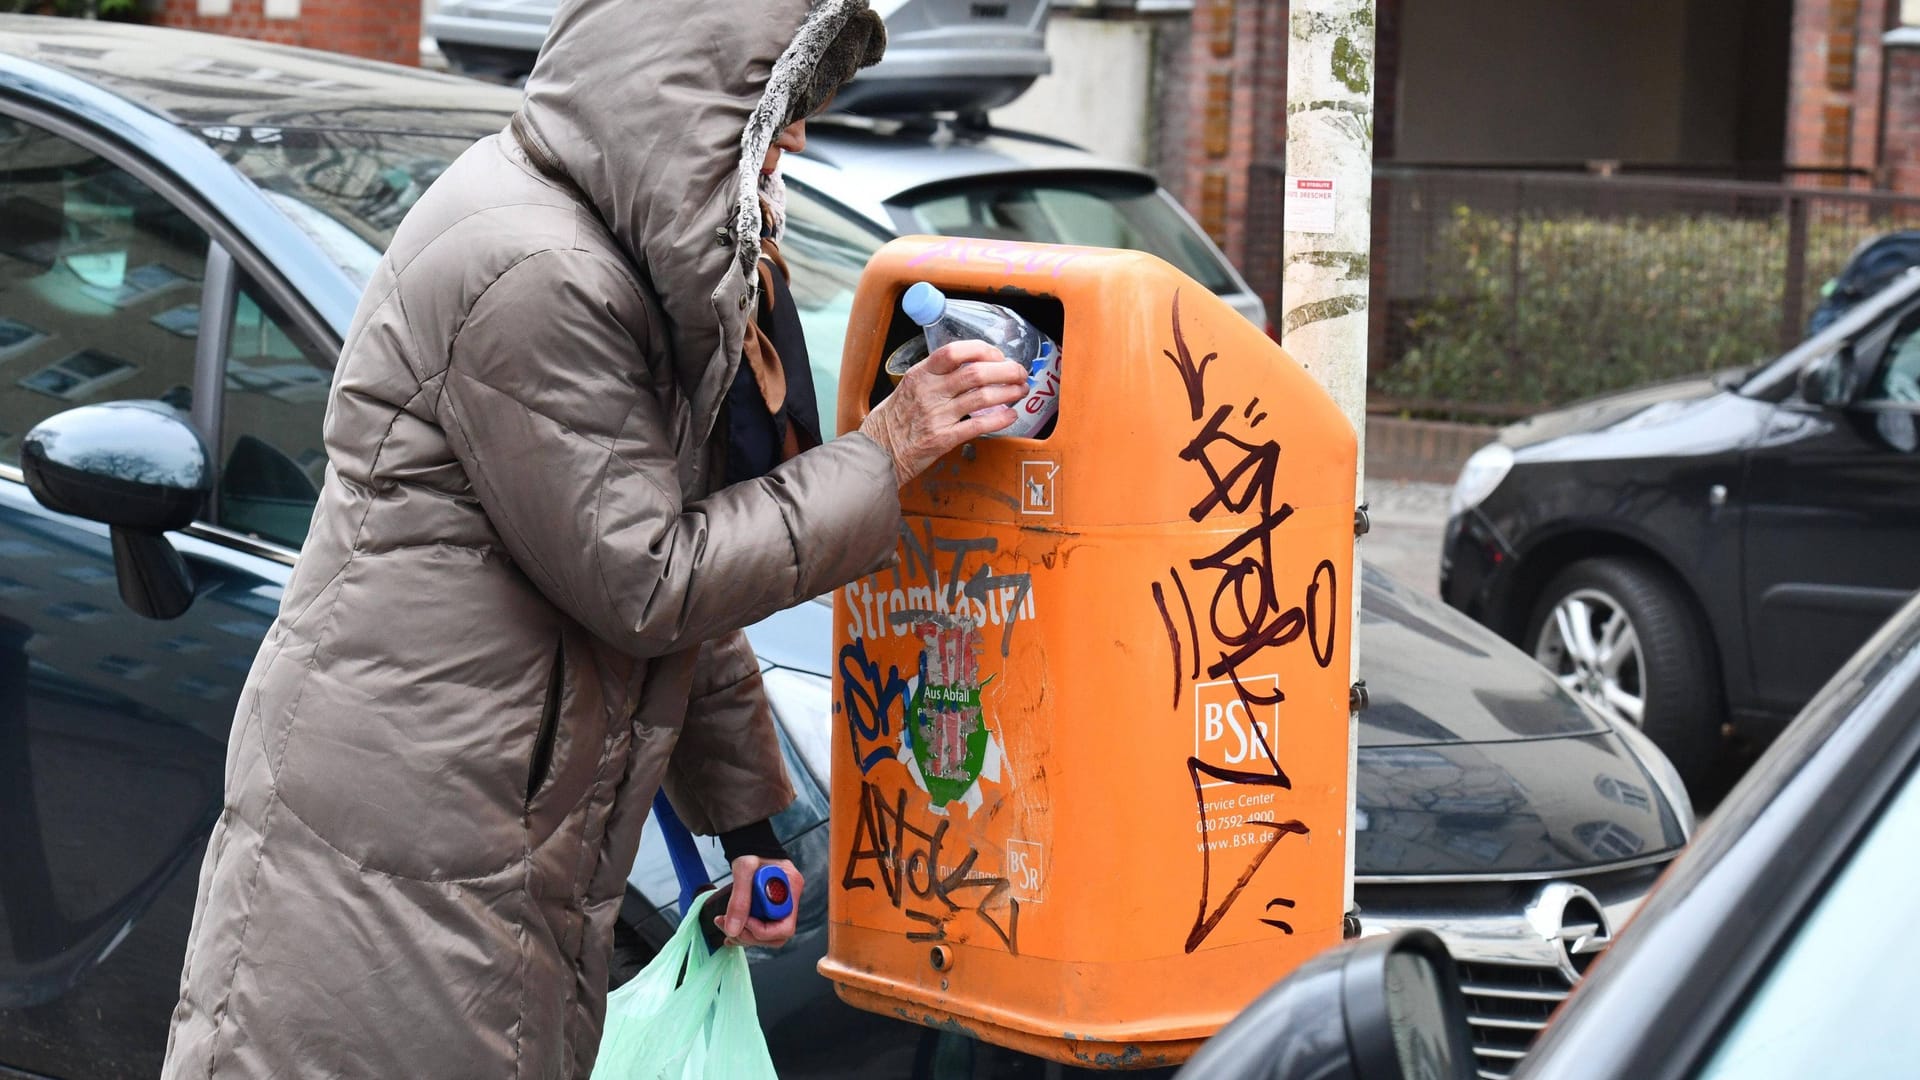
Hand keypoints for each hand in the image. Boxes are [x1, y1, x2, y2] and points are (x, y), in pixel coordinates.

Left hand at [714, 856, 803, 947]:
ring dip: (744, 936)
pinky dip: (744, 933)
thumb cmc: (750, 850)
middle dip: (751, 937)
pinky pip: (760, 930)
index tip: (744, 920)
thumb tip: (733, 929)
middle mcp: (789, 901)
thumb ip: (739, 899)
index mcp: (791, 889)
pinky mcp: (768, 908)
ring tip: (725, 926)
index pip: (785, 927)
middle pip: (777, 936)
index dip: (762, 930)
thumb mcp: (744, 869)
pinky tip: (729, 929)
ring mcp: (780, 906)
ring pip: (768, 937)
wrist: (749, 843)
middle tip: (729, 927)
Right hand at [859, 341, 1028, 485]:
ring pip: (981, 396)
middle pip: (976, 373)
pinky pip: (977, 425)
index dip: (982, 350)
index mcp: (920, 374)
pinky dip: (999, 419)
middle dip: (1006, 370)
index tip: (997, 355)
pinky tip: (1010, 415)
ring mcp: (936, 416)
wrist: (877, 452)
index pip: (954, 351)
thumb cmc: (893, 420)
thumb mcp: (908, 387)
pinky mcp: (942, 439)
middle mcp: (929, 392)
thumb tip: (972, 366)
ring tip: (1020, 391)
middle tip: (1019, 373)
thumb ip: (935, 376)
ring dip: (1008, 391)